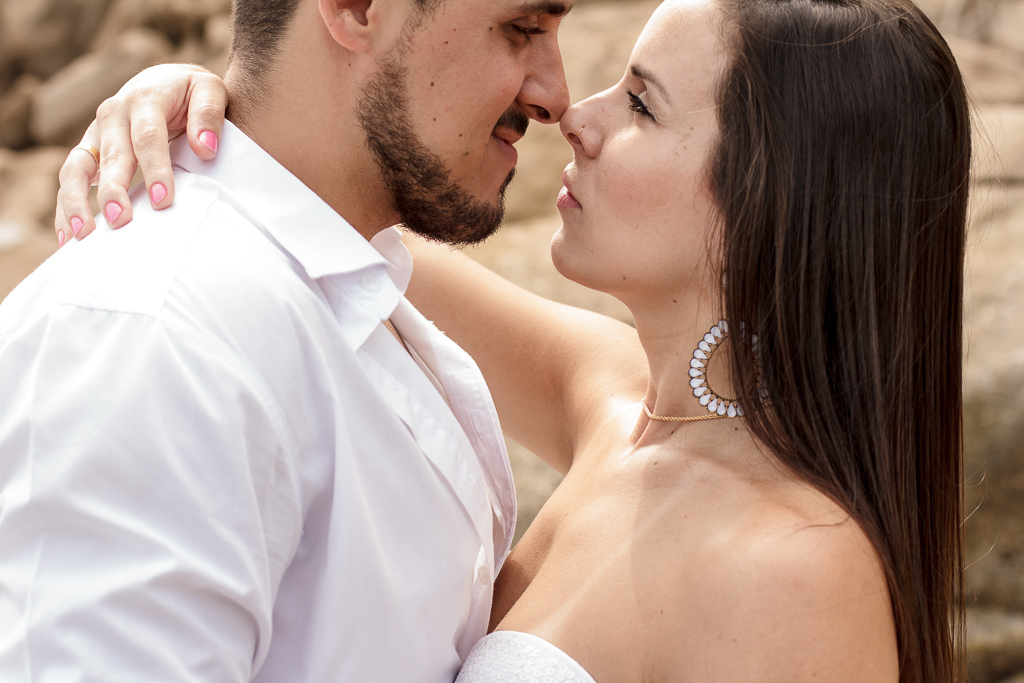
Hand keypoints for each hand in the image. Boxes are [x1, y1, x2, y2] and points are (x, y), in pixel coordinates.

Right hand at [54, 64, 228, 243]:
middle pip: (111, 156)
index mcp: (144, 98)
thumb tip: (205, 148)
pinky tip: (67, 238)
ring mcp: (96, 134)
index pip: (148, 137)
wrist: (166, 81)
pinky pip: (70, 180)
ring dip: (76, 202)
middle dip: (113, 190)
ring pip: (76, 168)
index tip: (162, 199)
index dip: (154, 168)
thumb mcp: (209, 90)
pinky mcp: (88, 151)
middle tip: (121, 220)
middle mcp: (113, 114)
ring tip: (82, 236)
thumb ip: (208, 115)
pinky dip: (66, 207)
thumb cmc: (191, 92)